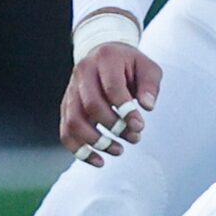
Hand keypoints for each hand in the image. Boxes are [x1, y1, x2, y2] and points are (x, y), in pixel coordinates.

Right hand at [60, 36, 162, 166]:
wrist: (105, 54)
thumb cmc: (130, 65)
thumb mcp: (147, 67)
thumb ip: (150, 85)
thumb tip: (147, 106)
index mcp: (105, 59)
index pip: (112, 88)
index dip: (125, 110)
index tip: (140, 126)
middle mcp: (83, 72)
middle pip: (91, 106)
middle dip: (114, 127)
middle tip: (135, 137)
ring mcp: (71, 89)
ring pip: (74, 121)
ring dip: (96, 142)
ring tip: (119, 150)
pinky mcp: (66, 106)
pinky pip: (66, 131)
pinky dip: (80, 150)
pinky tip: (99, 161)